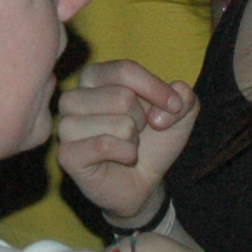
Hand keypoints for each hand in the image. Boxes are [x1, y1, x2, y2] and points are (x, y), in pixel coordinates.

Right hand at [57, 61, 197, 224]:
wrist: (143, 181)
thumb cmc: (152, 140)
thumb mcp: (179, 113)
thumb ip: (185, 96)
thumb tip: (171, 103)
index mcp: (94, 77)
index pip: (125, 70)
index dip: (155, 88)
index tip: (173, 106)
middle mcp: (73, 97)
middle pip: (123, 97)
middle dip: (142, 119)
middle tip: (136, 132)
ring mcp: (66, 126)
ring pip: (118, 123)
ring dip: (133, 139)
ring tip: (126, 145)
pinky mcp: (67, 155)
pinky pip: (104, 145)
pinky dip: (125, 153)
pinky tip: (123, 158)